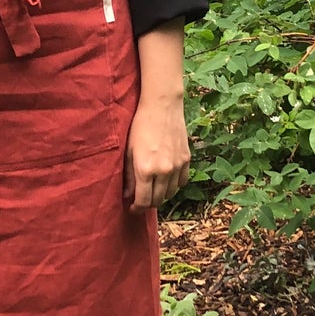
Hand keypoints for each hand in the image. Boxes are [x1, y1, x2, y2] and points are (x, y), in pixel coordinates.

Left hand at [123, 91, 190, 211]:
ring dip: (161, 196)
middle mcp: (163, 171)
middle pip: (158, 200)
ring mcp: (177, 166)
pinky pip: (182, 181)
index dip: (137, 208)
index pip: (143, 201)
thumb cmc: (140, 126)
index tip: (132, 208)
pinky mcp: (186, 159)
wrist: (162, 107)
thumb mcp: (129, 151)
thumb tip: (128, 195)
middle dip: (148, 204)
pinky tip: (166, 180)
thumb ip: (129, 176)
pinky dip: (174, 185)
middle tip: (141, 201)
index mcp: (145, 169)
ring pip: (171, 193)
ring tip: (153, 190)